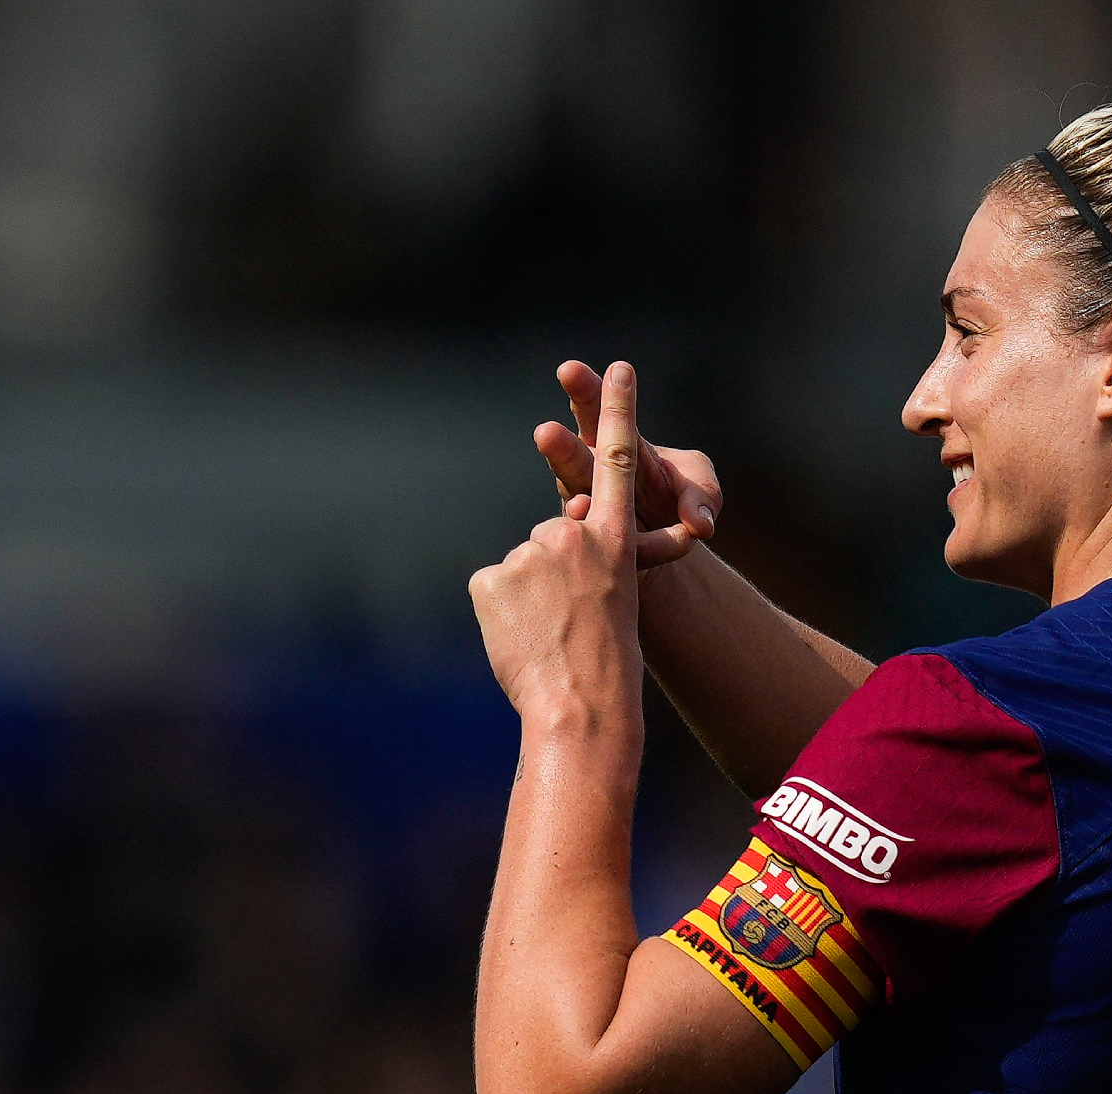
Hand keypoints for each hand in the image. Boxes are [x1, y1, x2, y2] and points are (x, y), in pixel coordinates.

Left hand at [472, 362, 647, 725]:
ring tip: (545, 639)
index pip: (618, 461)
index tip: (621, 368)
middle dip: (552, 574)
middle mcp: (574, 534)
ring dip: (526, 602)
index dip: (618, 411)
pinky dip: (499, 616)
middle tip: (568, 619)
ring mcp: (531, 553)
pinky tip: (518, 640)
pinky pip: (491, 589)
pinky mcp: (492, 576)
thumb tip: (546, 554)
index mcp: (616, 540)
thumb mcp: (615, 602)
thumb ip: (588, 564)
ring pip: (520, 568)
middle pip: (551, 538)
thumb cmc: (608, 668)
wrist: (581, 708)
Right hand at [534, 360, 720, 569]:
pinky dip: (590, 531)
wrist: (673, 551)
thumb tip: (700, 524)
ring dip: (567, 494)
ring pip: (575, 496)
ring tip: (567, 493)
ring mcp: (590, 511)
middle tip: (546, 432)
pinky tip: (585, 516)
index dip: (585, 391)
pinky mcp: (592, 544)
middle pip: (575, 455)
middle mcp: (596, 475)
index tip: (570, 370)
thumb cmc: (681, 506)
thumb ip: (702, 498)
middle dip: (562, 445)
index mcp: (620, 446)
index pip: (598, 412)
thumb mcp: (702, 492)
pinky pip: (590, 540)